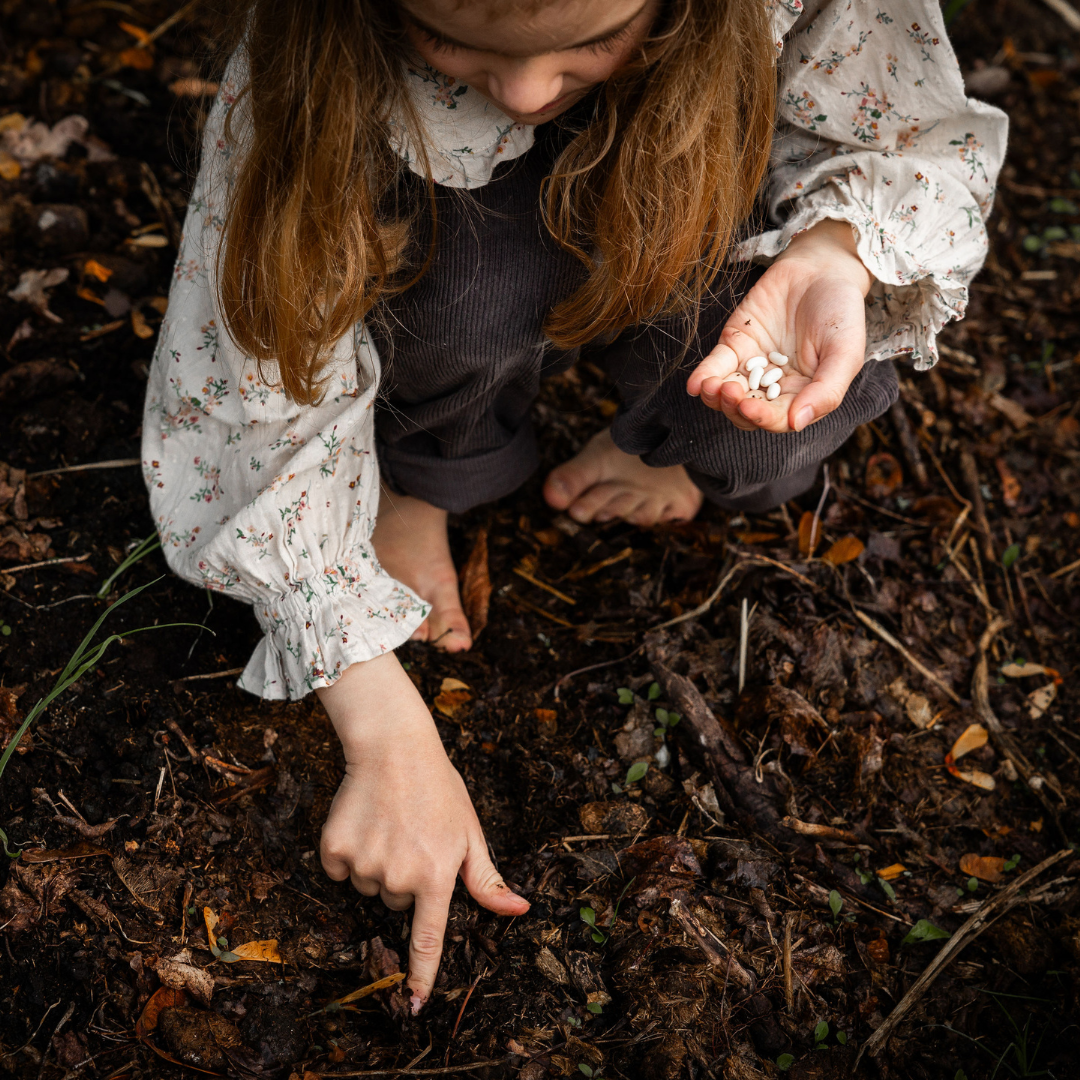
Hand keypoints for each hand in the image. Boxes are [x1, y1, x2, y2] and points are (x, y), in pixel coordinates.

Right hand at [316, 654, 528, 1011]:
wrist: (393, 747)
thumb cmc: (438, 789)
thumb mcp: (470, 832)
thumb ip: (486, 879)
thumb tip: (518, 911)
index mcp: (437, 875)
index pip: (428, 940)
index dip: (421, 975)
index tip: (412, 1005)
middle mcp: (400, 877)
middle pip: (395, 902)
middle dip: (403, 878)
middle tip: (411, 836)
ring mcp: (365, 864)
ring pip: (369, 886)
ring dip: (377, 864)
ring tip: (389, 823)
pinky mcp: (335, 850)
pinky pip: (340, 870)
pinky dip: (347, 852)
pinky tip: (363, 821)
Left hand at [686, 219, 872, 432]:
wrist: (821, 269)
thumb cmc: (841, 312)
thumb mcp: (844, 352)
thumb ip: (826, 390)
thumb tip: (796, 424)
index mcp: (803, 395)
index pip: (778, 418)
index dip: (762, 418)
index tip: (750, 408)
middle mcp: (775, 387)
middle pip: (747, 412)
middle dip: (735, 408)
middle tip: (730, 393)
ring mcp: (752, 367)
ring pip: (727, 395)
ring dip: (716, 397)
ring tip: (712, 387)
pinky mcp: (735, 345)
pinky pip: (716, 366)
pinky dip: (703, 376)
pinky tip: (694, 384)